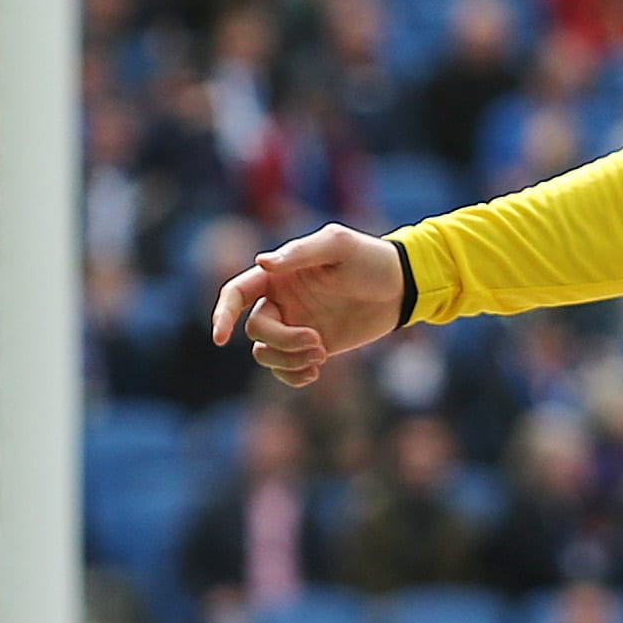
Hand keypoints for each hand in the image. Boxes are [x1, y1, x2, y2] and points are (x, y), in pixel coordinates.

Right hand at [210, 222, 404, 386]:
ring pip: (266, 354)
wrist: (402, 285)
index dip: (223, 314)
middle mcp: (282, 301)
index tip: (221, 338)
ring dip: (288, 361)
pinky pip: (287, 369)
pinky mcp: (313, 347)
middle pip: (255, 330)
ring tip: (321, 355)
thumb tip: (262, 263)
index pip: (236, 293)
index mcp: (278, 275)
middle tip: (317, 342)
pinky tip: (315, 373)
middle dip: (282, 341)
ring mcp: (296, 326)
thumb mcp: (338, 246)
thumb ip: (300, 253)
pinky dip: (293, 377)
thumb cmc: (370, 257)